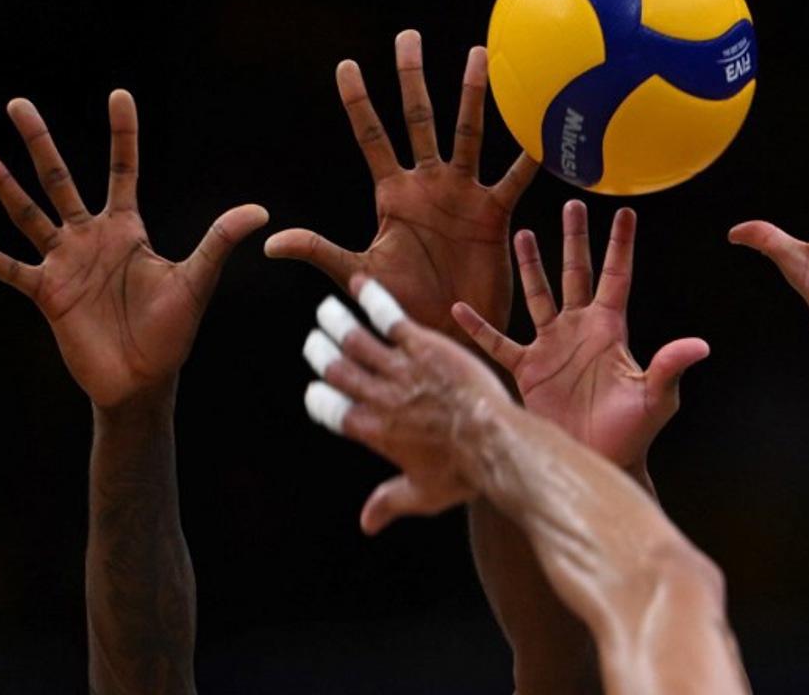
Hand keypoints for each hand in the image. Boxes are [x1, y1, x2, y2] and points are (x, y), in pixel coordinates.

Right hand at [0, 90, 267, 406]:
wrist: (144, 380)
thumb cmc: (172, 332)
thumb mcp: (196, 281)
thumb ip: (219, 242)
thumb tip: (261, 210)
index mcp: (128, 230)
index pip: (123, 170)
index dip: (123, 134)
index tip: (120, 94)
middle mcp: (91, 238)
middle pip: (60, 180)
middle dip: (40, 143)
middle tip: (18, 102)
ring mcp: (65, 264)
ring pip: (28, 214)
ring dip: (3, 185)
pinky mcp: (47, 294)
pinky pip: (12, 270)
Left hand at [265, 30, 536, 341]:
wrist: (445, 333)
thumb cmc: (401, 305)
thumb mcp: (358, 273)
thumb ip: (319, 250)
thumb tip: (270, 241)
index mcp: (393, 195)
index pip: (371, 138)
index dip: (358, 103)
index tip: (346, 65)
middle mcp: (428, 185)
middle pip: (419, 120)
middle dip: (412, 79)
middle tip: (408, 37)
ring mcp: (463, 195)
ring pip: (468, 133)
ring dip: (472, 96)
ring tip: (478, 54)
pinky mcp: (494, 214)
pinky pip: (514, 178)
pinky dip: (530, 155)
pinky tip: (542, 127)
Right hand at [306, 276, 512, 533]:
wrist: (495, 442)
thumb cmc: (464, 472)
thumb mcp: (423, 494)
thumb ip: (390, 502)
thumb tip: (366, 524)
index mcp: (373, 431)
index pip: (331, 411)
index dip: (319, 398)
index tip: (315, 389)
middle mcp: (378, 397)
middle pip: (337, 369)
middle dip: (320, 353)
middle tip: (313, 341)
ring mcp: (399, 369)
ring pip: (355, 340)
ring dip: (336, 322)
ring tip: (326, 310)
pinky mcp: (423, 346)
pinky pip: (389, 318)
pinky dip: (371, 299)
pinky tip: (359, 283)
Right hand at [452, 201, 708, 472]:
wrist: (598, 461)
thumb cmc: (632, 433)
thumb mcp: (655, 398)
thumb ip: (669, 367)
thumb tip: (700, 345)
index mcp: (611, 329)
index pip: (616, 277)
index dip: (620, 245)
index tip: (625, 212)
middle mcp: (579, 330)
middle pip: (575, 274)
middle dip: (573, 239)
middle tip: (571, 204)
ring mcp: (551, 347)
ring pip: (538, 296)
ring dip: (530, 266)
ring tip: (521, 233)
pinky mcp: (528, 370)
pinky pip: (499, 342)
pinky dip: (479, 326)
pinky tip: (459, 308)